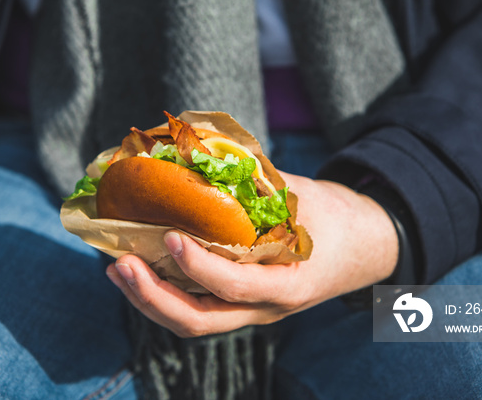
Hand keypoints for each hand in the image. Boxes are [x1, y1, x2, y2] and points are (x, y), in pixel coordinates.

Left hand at [106, 171, 398, 337]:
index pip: (236, 287)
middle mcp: (265, 308)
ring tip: (117, 268)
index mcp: (289, 284)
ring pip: (191, 321)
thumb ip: (258, 185)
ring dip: (148, 299)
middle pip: (199, 321)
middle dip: (153, 297)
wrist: (364, 246)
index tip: (172, 236)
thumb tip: (201, 159)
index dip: (200, 267)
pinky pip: (195, 307)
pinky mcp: (239, 304)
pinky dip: (163, 292)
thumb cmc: (335, 217)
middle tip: (120, 264)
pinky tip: (140, 267)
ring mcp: (250, 311)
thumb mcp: (304, 196)